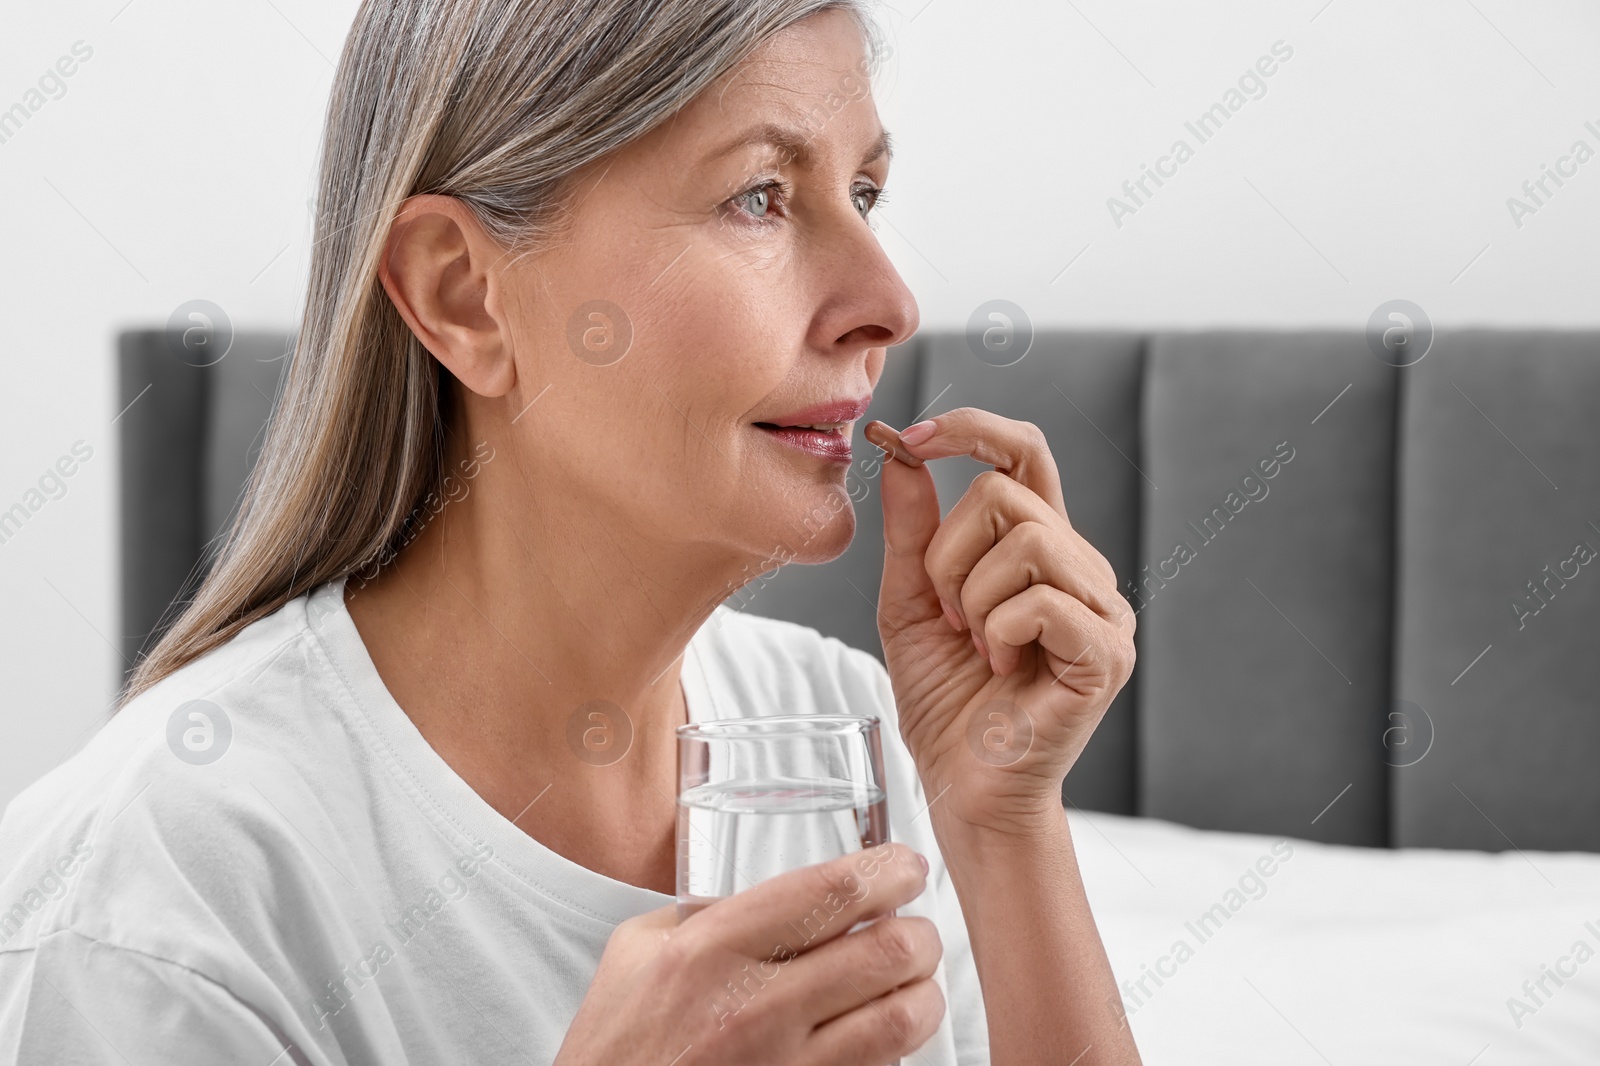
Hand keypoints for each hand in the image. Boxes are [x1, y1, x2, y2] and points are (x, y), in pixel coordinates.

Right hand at [553, 843, 943, 1065]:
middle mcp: (751, 1008)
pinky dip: (893, 1050)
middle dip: (920, 933)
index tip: (905, 867)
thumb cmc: (614, 1047)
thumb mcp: (636, 954)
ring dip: (923, 994)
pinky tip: (879, 1036)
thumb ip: (704, 914)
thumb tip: (772, 894)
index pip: (830, 892)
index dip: (888, 871)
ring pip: (900, 1019)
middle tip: (916, 929)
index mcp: (709, 950)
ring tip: (914, 983)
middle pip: (885, 952)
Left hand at [867, 408, 1136, 835]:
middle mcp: (1081, 566)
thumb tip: (906, 457)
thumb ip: (913, 533)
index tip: (911, 438)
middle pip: (1006, 492)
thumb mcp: (909, 602)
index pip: (1024, 452)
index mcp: (1038, 547)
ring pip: (1025, 540)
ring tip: (977, 645)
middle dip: (947, 553)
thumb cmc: (945, 699)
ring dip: (972, 596)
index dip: (971, 430)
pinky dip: (998, 630)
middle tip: (947, 616)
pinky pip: (1041, 600)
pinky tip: (1001, 666)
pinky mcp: (1106, 652)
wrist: (963, 784)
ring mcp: (1103, 608)